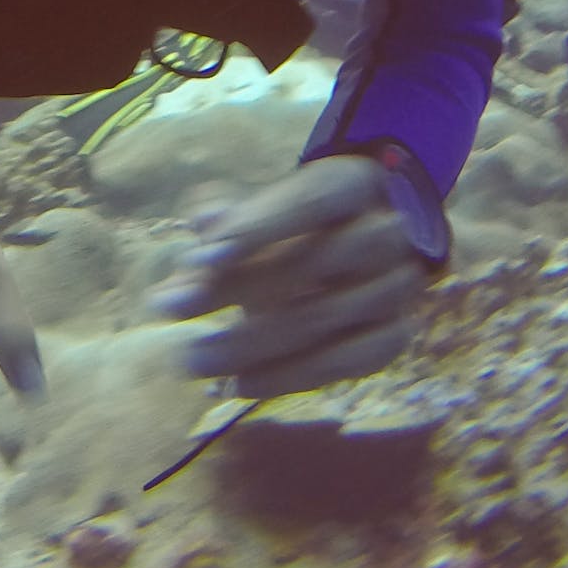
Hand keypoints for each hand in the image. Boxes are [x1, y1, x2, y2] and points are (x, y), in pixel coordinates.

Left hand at [152, 153, 432, 396]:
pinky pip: (341, 365)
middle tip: (171, 308)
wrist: (362, 243)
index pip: (312, 200)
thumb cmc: (297, 221)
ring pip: (323, 320)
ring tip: (192, 358)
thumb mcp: (266, 204)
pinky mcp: (393, 336)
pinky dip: (284, 378)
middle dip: (236, 289)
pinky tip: (235, 385)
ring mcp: (397, 288)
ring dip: (249, 344)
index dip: (258, 228)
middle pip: (314, 264)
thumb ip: (231, 216)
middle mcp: (387, 233)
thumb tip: (202, 225)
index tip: (200, 256)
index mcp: (356, 182)